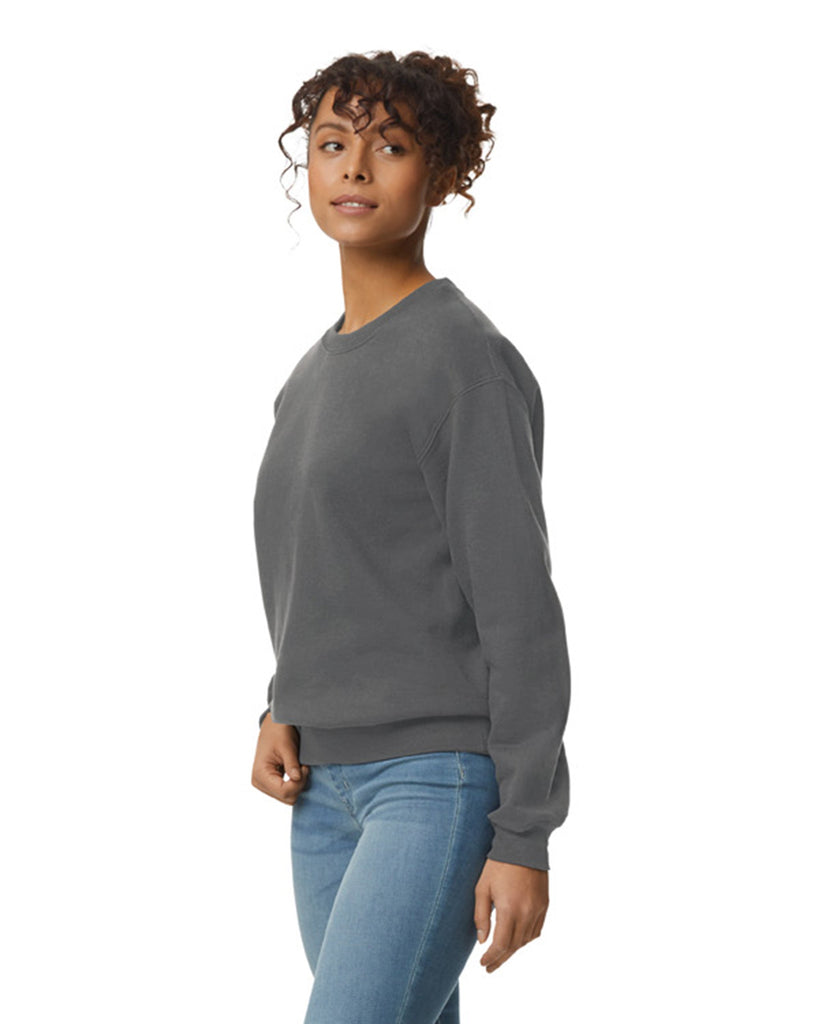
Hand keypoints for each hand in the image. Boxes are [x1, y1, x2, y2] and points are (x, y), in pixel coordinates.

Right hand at [251, 716, 309, 804]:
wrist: (274, 725)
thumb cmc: (279, 732)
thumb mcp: (287, 747)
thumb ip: (291, 764)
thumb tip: (297, 779)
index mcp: (260, 774)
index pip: (284, 792)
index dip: (299, 783)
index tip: (305, 767)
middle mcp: (259, 783)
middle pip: (286, 798)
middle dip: (299, 785)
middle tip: (303, 767)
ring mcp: (264, 784)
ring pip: (287, 797)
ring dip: (297, 784)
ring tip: (299, 767)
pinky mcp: (270, 783)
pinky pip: (286, 792)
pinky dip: (294, 784)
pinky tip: (296, 771)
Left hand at [473, 857, 548, 972]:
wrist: (523, 844)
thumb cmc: (498, 864)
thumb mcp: (482, 888)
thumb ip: (481, 916)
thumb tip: (482, 941)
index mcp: (510, 909)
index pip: (501, 945)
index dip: (492, 958)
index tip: (483, 963)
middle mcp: (527, 913)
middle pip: (514, 946)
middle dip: (501, 959)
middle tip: (489, 967)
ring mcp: (538, 909)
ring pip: (526, 941)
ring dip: (513, 951)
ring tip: (501, 956)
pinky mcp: (545, 904)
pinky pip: (537, 930)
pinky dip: (526, 940)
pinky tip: (517, 941)